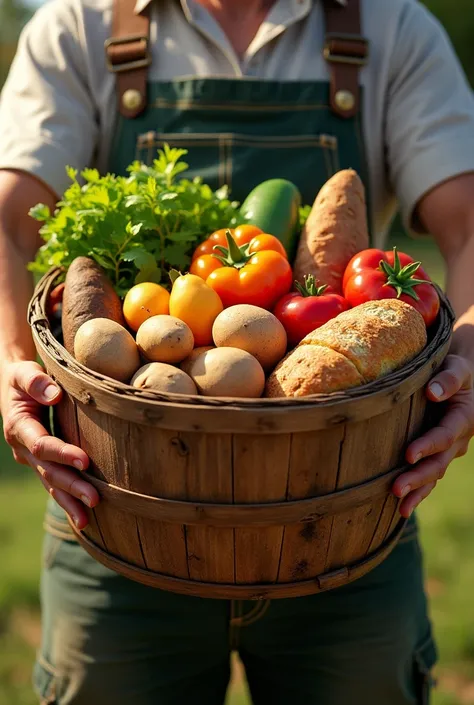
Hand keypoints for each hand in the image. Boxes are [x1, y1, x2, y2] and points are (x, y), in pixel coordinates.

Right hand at [1, 360, 98, 527]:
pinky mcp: (42, 463)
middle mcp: (23, 448)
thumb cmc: (23, 376)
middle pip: (48, 472)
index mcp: (18, 426)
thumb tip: (54, 394)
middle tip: (94, 500)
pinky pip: (54, 484)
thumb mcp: (24, 372)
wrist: (15, 386)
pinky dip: (67, 499)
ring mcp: (31, 459)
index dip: (62, 453)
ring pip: (50, 484)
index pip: (42, 444)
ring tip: (86, 520)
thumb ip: (36, 381)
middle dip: (70, 487)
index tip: (85, 461)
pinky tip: (83, 516)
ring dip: (68, 502)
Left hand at [393, 354, 473, 516]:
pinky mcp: (437, 454)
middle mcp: (459, 438)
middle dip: (418, 477)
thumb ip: (448, 378)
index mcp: (465, 416)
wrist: (455, 374)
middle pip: (439, 462)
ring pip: (435, 474)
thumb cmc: (453, 366)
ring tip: (400, 507)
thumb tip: (432, 392)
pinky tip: (401, 509)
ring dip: (418, 491)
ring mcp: (449, 450)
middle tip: (396, 489)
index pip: (445, 435)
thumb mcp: (456, 366)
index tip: (409, 454)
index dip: (428, 445)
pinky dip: (418, 493)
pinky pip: (429, 478)